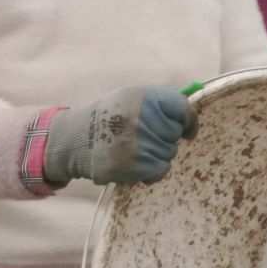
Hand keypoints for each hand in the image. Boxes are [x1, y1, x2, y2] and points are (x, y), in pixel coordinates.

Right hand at [45, 87, 197, 186]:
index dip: (188, 121)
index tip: (187, 130)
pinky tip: (136, 164)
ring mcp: (137, 142)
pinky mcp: (132, 165)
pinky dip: (153, 171)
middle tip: (143, 137)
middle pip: (175, 133)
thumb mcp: (132, 97)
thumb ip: (162, 102)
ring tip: (135, 149)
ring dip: (157, 154)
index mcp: (144, 96)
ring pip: (169, 153)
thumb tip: (191, 118)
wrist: (75, 139)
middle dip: (165, 137)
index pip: (182, 108)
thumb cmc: (109, 117)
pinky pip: (160, 170)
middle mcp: (141, 117)